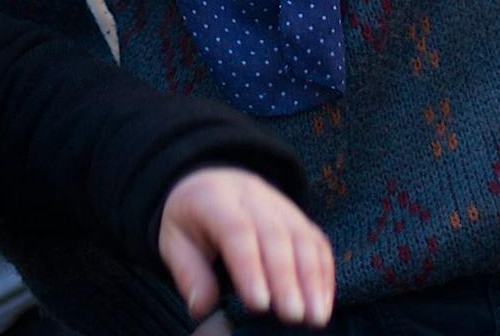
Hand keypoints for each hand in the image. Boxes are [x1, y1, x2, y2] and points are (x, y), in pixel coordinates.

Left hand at [157, 166, 334, 326]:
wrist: (213, 182)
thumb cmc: (193, 221)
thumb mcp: (175, 241)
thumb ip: (188, 273)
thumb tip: (202, 307)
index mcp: (215, 199)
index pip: (236, 230)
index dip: (249, 266)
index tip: (258, 304)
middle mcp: (252, 196)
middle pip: (274, 234)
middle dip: (286, 278)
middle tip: (293, 316)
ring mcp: (280, 203)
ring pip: (301, 236)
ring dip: (312, 278)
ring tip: (315, 317)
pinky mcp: (299, 217)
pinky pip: (317, 240)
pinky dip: (324, 272)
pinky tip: (323, 303)